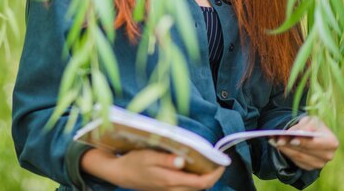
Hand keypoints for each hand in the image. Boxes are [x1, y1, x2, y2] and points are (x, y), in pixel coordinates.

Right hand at [81, 148, 224, 190]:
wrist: (120, 174)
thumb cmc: (134, 162)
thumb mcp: (148, 156)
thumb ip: (166, 160)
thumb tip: (182, 161)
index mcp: (170, 180)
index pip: (201, 182)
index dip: (215, 174)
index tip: (223, 162)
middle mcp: (172, 189)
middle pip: (200, 188)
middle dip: (212, 176)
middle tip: (217, 161)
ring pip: (193, 189)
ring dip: (203, 179)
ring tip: (207, 164)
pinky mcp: (166, 190)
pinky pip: (186, 189)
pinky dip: (194, 181)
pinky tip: (192, 169)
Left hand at [272, 116, 338, 170]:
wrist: (312, 134)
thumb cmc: (312, 125)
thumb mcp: (310, 120)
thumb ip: (303, 126)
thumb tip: (294, 133)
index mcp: (331, 142)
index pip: (315, 143)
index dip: (303, 142)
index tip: (291, 139)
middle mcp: (328, 155)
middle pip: (304, 151)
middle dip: (289, 144)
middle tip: (276, 139)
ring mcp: (319, 164)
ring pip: (298, 157)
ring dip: (284, 149)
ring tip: (273, 140)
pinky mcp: (310, 167)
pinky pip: (296, 161)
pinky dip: (286, 153)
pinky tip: (278, 146)